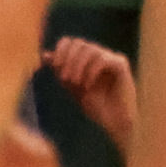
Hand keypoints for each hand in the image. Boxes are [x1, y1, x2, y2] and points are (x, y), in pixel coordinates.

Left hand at [46, 34, 141, 152]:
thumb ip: (60, 70)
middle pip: (79, 43)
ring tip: (75, 83)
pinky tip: (88, 85)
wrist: (114, 123)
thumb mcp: (71, 87)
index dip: (61, 51)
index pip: (70, 42)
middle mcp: (99, 55)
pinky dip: (91, 71)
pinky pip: (102, 59)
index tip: (54, 67)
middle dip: (68, 59)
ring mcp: (111, 59)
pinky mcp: (121, 65)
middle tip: (64, 79)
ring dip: (78, 66)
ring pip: (90, 49)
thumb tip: (44, 54)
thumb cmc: (95, 107)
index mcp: (87, 59)